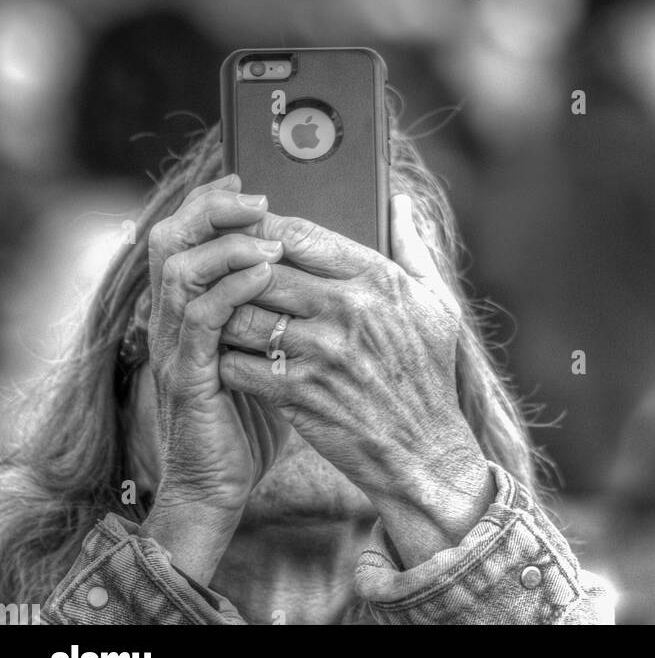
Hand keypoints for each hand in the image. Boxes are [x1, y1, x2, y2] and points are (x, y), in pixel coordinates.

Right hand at [141, 174, 290, 581]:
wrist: (219, 490)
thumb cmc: (251, 420)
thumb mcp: (265, 352)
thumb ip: (278, 308)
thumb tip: (322, 265)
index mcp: (189, 308)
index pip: (185, 235)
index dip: (208, 202)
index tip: (243, 181)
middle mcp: (173, 320)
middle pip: (171, 238)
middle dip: (210, 208)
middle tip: (254, 197)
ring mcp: (176, 348)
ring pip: (179, 270)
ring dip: (225, 244)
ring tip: (269, 236)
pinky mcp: (188, 377)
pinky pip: (200, 320)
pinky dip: (230, 288)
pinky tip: (263, 274)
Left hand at [219, 195, 493, 566]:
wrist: (425, 455)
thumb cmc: (429, 376)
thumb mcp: (437, 303)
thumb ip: (413, 246)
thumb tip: (397, 201)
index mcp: (377, 279)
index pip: (300, 233)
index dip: (262, 225)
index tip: (245, 227)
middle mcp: (345, 309)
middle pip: (261, 268)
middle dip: (233, 266)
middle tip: (216, 269)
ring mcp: (319, 352)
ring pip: (241, 313)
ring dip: (223, 311)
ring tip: (215, 311)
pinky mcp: (297, 394)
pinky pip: (238, 362)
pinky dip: (224, 357)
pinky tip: (224, 355)